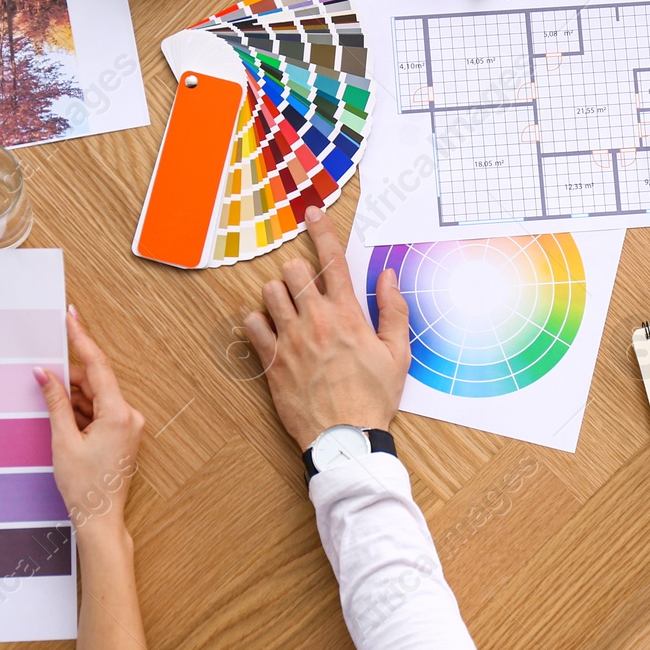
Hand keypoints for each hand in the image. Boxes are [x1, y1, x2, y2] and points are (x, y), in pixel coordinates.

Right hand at [36, 307, 143, 535]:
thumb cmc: (83, 486)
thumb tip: (44, 373)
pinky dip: (81, 411)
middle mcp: (129, 415)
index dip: (82, 338)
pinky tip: (63, 420)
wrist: (100, 519)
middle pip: (95, 382)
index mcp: (118, 413)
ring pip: (96, 397)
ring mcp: (128, 425)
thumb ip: (55, 402)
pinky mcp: (123, 434)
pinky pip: (100, 411)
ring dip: (73, 397)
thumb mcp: (63, 440)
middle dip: (68, 378)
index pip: (97, 366)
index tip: (71, 316)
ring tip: (52, 410)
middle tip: (42, 376)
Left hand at [242, 206, 410, 449]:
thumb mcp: (398, 353)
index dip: (322, 230)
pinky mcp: (271, 361)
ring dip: (277, 294)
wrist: (346, 438)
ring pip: (268, 292)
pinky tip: (270, 330)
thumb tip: (387, 276)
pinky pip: (251, 325)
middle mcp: (315, 320)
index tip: (313, 211)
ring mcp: (289, 340)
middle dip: (297, 271)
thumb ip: (393, 309)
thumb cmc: (374, 397)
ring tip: (289, 309)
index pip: (332, 259)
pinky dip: (257, 322)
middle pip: (292, 270)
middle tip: (305, 287)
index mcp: (347, 314)